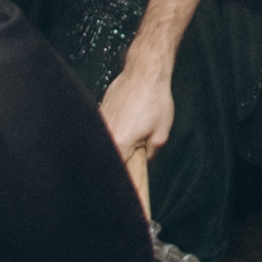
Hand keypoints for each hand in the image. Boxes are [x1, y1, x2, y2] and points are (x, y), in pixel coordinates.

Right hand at [100, 55, 175, 170]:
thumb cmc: (155, 100)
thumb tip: (144, 160)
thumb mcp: (161, 133)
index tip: (130, 189)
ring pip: (105, 142)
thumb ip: (151, 153)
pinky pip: (104, 128)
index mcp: (120, 143)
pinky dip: (113, 130)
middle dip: (120, 160)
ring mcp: (101, 121)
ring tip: (132, 132)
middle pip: (109, 157)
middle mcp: (106, 134)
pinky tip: (125, 121)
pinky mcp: (100, 110)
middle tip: (132, 156)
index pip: (119, 171)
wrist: (145, 71)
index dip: (125, 180)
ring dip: (115, 144)